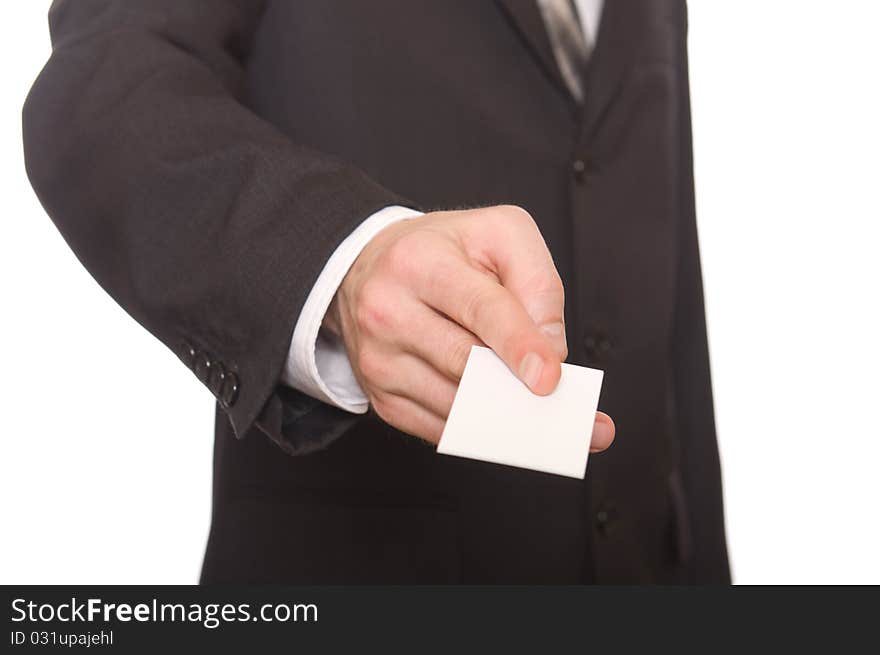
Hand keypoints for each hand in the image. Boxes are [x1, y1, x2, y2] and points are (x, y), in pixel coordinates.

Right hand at [326, 205, 614, 450]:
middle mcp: (388, 311)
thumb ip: (537, 281)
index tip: (549, 378)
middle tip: (569, 413)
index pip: (479, 308)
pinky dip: (478, 430)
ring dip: (504, 417)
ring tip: (545, 419)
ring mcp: (379, 360)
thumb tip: (550, 349)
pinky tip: (503, 421)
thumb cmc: (442, 251)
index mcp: (418, 262)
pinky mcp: (381, 397)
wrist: (369, 270)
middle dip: (520, 389)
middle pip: (466, 363)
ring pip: (456, 404)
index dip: (518, 344)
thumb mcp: (498, 232)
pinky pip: (440, 427)